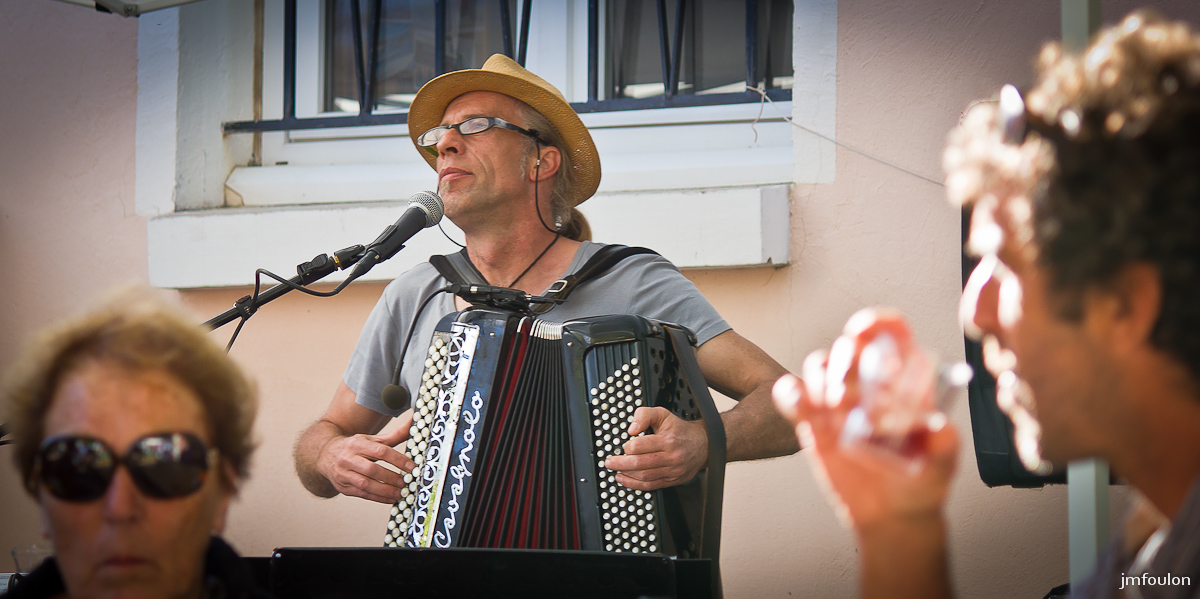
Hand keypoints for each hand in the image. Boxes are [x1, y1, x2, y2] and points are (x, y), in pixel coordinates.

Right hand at [315, 412, 416, 503]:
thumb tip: (413, 423)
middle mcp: (348, 458)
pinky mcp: (343, 487)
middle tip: (406, 482)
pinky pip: (362, 494)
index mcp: (357, 444)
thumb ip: (394, 435)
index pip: (380, 451)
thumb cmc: (354, 447)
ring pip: (365, 484)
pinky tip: (390, 499)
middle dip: (391, 477)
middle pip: (372, 469)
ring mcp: (344, 474)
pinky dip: (378, 498)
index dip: (398, 459)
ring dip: (385, 490)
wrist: (326, 456)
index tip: (411, 467)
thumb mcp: (371, 439)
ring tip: (400, 493)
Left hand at [604, 406, 708, 490]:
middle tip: (609, 462)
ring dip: (626, 475)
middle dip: (620, 464)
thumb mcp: (663, 414)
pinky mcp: (672, 480)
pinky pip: (651, 486)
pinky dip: (635, 485)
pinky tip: (625, 480)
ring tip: (616, 470)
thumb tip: (631, 429)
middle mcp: (671, 457)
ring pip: (644, 477)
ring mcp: (672, 471)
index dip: (628, 446)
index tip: (624, 445)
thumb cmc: (680, 430)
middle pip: (640, 464)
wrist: (703, 445)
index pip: (640, 446)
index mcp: (667, 440)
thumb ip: (644, 415)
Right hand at [772, 309, 959, 533]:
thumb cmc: (922, 484)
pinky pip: (793, 394)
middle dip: (845, 366)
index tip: (862, 332)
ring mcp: (840, 400)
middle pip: (849, 347)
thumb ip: (943, 445)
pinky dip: (790, 394)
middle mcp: (870, 383)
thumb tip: (939, 425)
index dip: (876, 324)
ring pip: (819, 365)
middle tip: (851, 402)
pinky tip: (800, 408)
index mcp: (905, 381)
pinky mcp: (814, 420)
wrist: (891, 515)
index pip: (891, 334)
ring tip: (835, 417)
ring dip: (820, 383)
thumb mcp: (941, 465)